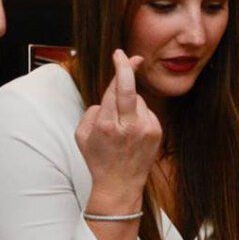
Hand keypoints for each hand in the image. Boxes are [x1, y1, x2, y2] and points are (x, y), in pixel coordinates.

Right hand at [75, 51, 162, 210]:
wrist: (121, 184)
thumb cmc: (98, 158)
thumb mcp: (82, 135)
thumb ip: (92, 111)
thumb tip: (107, 97)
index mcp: (107, 125)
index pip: (115, 89)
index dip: (120, 69)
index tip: (120, 55)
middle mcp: (129, 126)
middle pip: (131, 89)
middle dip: (129, 69)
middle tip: (132, 57)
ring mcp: (146, 129)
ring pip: (138, 100)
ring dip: (130, 103)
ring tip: (122, 123)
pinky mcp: (156, 132)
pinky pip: (146, 111)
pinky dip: (138, 114)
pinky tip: (132, 129)